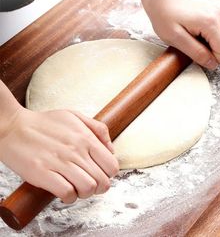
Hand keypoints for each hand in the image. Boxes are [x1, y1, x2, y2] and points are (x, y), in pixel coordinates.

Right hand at [0, 107, 118, 203]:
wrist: (13, 127)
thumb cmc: (46, 123)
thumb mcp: (76, 116)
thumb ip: (98, 129)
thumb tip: (111, 150)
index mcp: (86, 138)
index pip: (112, 166)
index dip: (109, 174)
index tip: (101, 173)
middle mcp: (76, 151)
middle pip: (103, 181)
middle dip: (100, 187)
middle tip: (90, 183)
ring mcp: (59, 162)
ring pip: (88, 189)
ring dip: (85, 193)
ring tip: (77, 187)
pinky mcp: (42, 174)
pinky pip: (67, 193)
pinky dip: (69, 197)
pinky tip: (65, 191)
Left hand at [145, 0, 219, 68]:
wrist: (164, 1)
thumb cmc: (166, 20)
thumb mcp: (175, 39)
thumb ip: (195, 52)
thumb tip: (212, 64)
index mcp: (210, 23)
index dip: (216, 60)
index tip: (202, 57)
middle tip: (205, 53)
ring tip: (209, 45)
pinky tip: (215, 37)